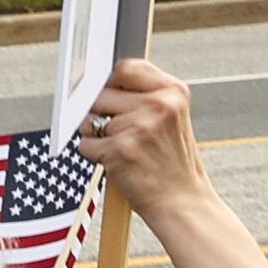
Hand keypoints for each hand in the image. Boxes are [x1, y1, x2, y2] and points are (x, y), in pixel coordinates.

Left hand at [80, 58, 216, 220]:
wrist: (182, 200)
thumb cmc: (171, 160)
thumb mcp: (171, 117)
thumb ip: (144, 95)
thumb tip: (100, 80)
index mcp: (173, 91)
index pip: (126, 67)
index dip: (110, 81)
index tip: (108, 93)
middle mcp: (158, 104)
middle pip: (101, 93)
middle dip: (100, 112)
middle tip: (120, 132)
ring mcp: (139, 126)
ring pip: (91, 119)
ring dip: (96, 135)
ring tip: (124, 148)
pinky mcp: (119, 149)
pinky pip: (85, 143)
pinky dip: (93, 154)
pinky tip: (117, 162)